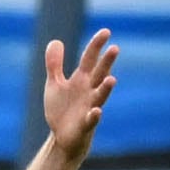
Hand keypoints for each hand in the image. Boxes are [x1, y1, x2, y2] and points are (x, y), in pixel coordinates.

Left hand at [39, 29, 118, 158]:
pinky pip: (92, 120)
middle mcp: (89, 91)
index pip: (90, 59)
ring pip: (100, 96)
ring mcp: (89, 107)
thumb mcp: (55, 84)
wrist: (62, 138)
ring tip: (112, 79)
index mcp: (82, 80)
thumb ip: (54, 64)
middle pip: (100, 74)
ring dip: (106, 88)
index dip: (97, 45)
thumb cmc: (62, 110)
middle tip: (115, 48)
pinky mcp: (86, 125)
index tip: (106, 31)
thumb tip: (56, 41)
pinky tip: (97, 111)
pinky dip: (95, 115)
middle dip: (107, 62)